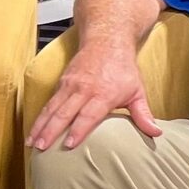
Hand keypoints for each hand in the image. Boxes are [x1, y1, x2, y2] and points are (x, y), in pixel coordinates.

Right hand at [27, 38, 162, 151]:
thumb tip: (156, 134)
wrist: (106, 40)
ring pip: (52, 108)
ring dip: (40, 125)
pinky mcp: (62, 82)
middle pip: (64, 112)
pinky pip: (50, 102)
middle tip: (41, 148)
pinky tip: (34, 130)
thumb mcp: (138, 91)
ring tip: (32, 142)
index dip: (78, 130)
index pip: (89, 114)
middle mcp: (84, 89)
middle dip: (51, 131)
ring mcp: (70, 84)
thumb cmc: (123, 68)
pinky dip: (41, 116)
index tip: (69, 145)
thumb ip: (144, 114)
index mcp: (103, 93)